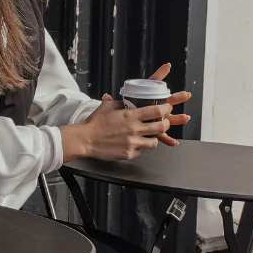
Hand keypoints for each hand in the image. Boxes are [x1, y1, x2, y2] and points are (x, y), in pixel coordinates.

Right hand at [59, 62, 190, 160]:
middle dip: (165, 124)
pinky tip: (134, 144)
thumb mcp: (107, 107)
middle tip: (164, 123)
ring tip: (149, 135)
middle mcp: (134, 129)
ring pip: (154, 142)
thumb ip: (117, 102)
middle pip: (161, 127)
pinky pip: (141, 151)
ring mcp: (133, 143)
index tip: (167, 108)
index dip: (166, 109)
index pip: (156, 111)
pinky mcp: (129, 154)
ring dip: (154, 138)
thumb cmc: (95, 123)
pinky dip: (139, 148)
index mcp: (131, 115)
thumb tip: (122, 98)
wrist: (85, 139)